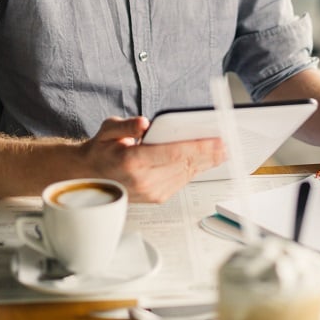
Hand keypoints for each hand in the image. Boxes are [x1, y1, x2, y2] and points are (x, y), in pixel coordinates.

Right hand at [78, 116, 225, 202]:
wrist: (90, 177)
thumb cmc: (101, 151)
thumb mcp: (107, 131)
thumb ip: (126, 125)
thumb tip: (143, 123)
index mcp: (132, 161)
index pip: (172, 153)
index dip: (198, 147)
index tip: (217, 140)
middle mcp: (143, 180)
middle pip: (185, 164)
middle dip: (209, 154)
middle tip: (229, 143)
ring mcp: (151, 191)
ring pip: (186, 174)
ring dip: (207, 162)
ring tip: (224, 150)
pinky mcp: (156, 197)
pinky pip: (182, 181)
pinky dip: (196, 169)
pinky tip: (207, 161)